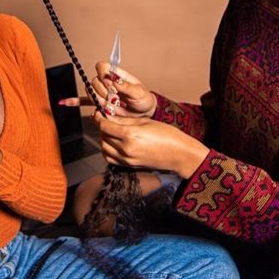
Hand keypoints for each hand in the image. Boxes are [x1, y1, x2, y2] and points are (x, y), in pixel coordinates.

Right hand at [60, 62, 156, 117]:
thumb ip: (126, 86)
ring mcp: (102, 93)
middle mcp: (107, 82)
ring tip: (111, 105)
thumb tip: (114, 79)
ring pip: (90, 93)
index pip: (102, 67)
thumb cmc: (143, 100)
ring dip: (99, 100)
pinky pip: (83, 101)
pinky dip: (74, 101)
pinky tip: (64, 102)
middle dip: (104, 92)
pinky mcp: (99, 104)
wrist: (143, 113)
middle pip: (94, 81)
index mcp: (116, 74)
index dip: (104, 75)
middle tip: (115, 98)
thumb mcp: (139, 93)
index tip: (112, 84)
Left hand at [94, 111, 208, 178]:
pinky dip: (107, 150)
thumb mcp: (145, 121)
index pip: (105, 125)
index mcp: (130, 135)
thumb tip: (109, 116)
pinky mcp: (129, 166)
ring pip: (104, 148)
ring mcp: (127, 159)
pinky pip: (110, 158)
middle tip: (106, 119)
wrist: (179, 154)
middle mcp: (126, 149)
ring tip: (110, 131)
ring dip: (104, 138)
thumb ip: (124, 120)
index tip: (99, 113)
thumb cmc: (167, 135)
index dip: (100, 118)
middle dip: (102, 126)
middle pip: (103, 136)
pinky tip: (113, 143)